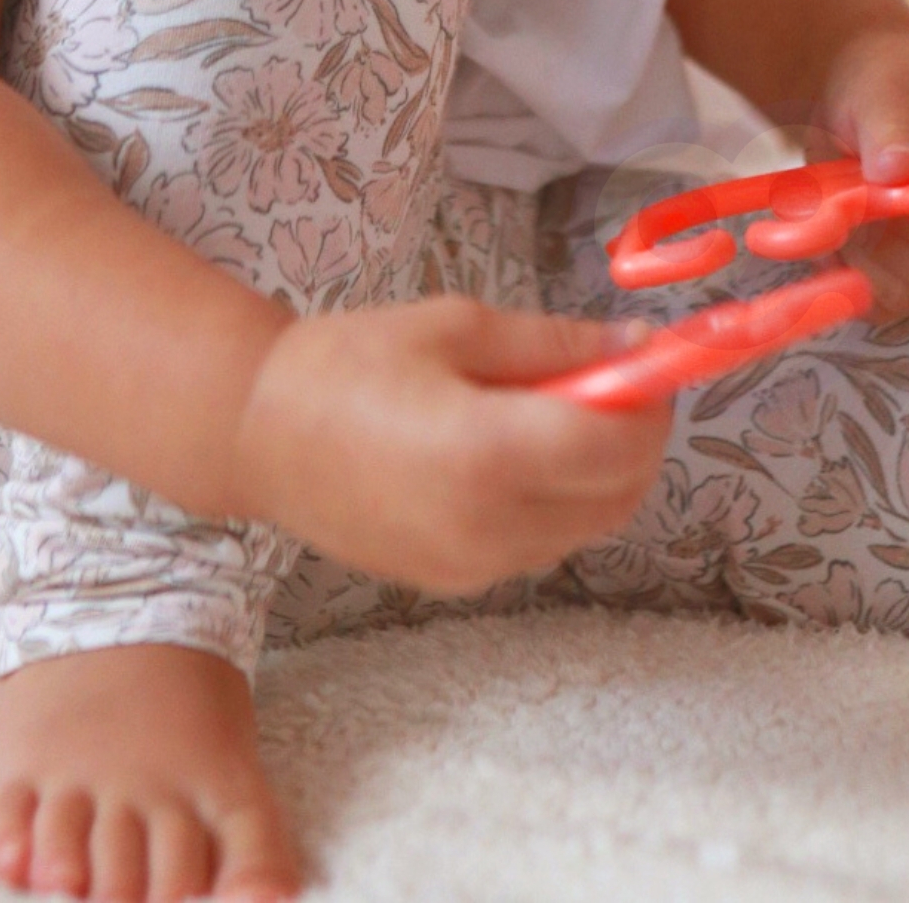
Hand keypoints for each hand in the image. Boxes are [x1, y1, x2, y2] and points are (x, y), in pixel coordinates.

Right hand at [225, 297, 670, 594]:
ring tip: (548, 412)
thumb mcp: (457, 326)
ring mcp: (475, 566)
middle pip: (619, 497)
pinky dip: (554, 501)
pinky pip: (540, 544)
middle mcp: (492, 526)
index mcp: (491, 452)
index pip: (620, 444)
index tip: (647, 359)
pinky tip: (511, 453)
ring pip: (586, 526)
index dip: (650, 400)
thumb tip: (636, 342)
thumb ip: (555, 344)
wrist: (258, 432)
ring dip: (597, 473)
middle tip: (610, 381)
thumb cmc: (351, 361)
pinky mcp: (457, 583)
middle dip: (634, 439)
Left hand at [819, 27, 908, 320]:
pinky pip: (882, 297)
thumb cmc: (887, 80)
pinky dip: (844, 271)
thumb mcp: (888, 90)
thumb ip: (894, 132)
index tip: (880, 196)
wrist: (861, 95)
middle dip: (880, 237)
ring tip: (831, 202)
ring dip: (857, 254)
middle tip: (836, 194)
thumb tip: (900, 172)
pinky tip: (827, 231)